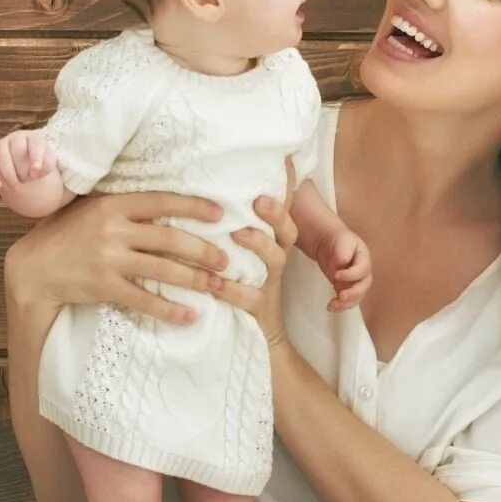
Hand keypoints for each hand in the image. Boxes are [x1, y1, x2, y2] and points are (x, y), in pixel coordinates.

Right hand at [0, 129, 67, 218]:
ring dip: (9, 174)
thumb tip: (38, 171)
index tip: (36, 174)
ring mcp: (2, 145)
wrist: (28, 166)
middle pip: (17, 151)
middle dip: (22, 169)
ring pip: (2, 156)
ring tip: (16, 187)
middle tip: (28, 182)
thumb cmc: (42, 165)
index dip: (36, 158)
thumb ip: (48, 166)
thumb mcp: (50, 164)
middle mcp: (17, 138)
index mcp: (35, 137)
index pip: (36, 144)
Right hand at [4, 189, 229, 325]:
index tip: (219, 214)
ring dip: (196, 279)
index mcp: (112, 204)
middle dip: (203, 250)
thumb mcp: (88, 208)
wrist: (32, 268)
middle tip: (226, 259)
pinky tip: (190, 315)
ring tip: (218, 285)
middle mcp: (113, 229)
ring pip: (163, 269)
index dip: (193, 206)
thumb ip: (119, 204)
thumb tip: (159, 199)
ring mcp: (109, 259)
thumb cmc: (64, 234)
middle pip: (170, 239)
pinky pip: (144, 299)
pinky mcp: (104, 286)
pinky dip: (169, 309)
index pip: (161, 201)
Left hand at [212, 158, 298, 351]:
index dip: (285, 190)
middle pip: (286, 232)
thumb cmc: (241, 284)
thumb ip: (233, 223)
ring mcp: (270, 284)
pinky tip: (214, 282)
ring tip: (236, 233)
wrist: (258, 336)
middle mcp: (275, 261)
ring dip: (257, 244)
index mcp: (272, 244)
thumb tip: (224, 187)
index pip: (284, 213)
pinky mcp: (259, 309)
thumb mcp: (239, 252)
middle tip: (259, 199)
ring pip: (273, 260)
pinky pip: (249, 298)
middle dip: (275, 214)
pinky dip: (231, 289)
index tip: (281, 165)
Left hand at [322, 228, 371, 312]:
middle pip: (364, 286)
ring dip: (346, 303)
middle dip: (353, 293)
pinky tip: (331, 307)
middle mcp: (363, 272)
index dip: (351, 275)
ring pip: (357, 296)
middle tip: (341, 296)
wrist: (328, 243)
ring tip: (332, 305)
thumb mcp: (341, 241)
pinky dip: (341, 306)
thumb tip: (342, 264)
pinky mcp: (348, 289)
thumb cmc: (337, 240)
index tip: (336, 275)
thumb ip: (343, 252)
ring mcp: (356, 282)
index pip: (362, 269)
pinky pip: (348, 301)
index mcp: (364, 258)